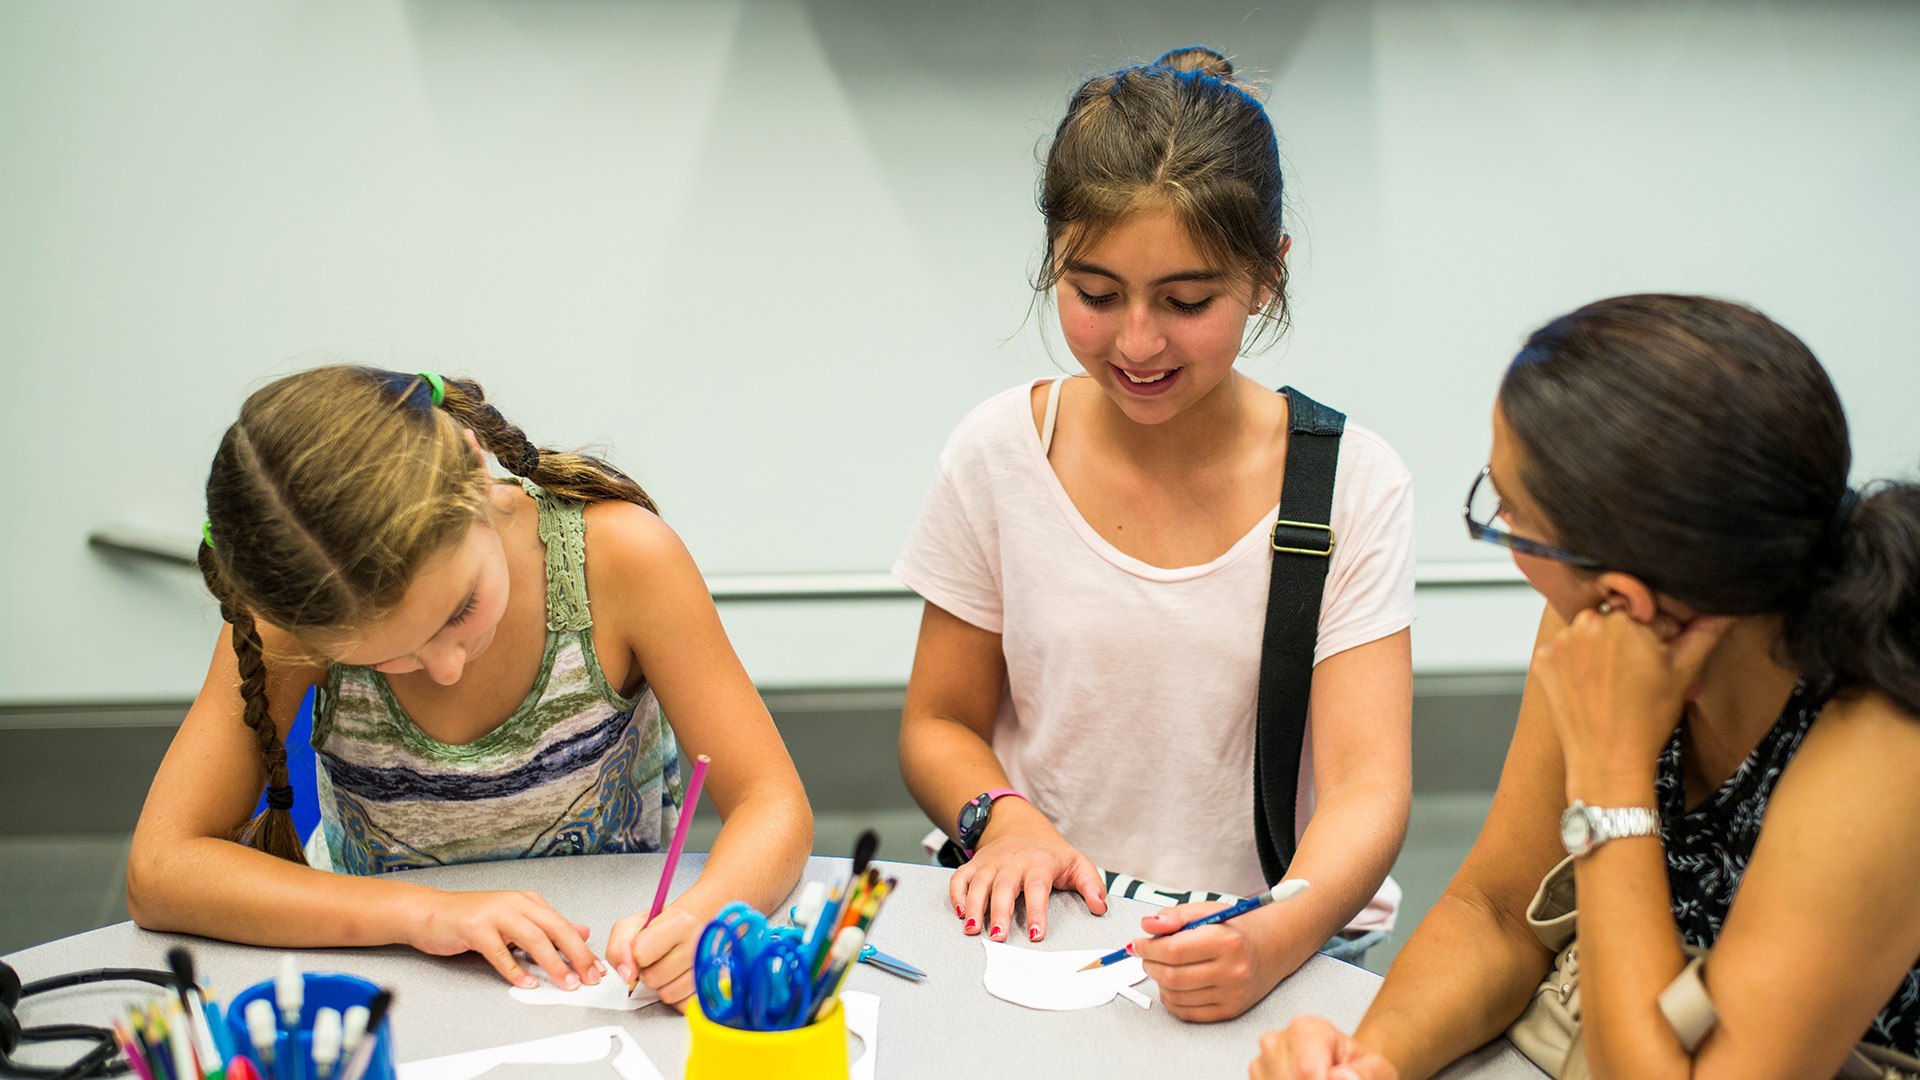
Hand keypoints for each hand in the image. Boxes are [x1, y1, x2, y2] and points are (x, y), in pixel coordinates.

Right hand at [409, 889, 599, 989]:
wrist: (430, 912)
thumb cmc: (472, 918)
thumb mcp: (515, 919)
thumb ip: (546, 926)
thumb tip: (581, 931)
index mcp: (528, 902)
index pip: (563, 925)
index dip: (583, 948)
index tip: (598, 968)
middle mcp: (516, 904)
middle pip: (555, 929)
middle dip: (576, 955)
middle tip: (589, 976)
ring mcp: (496, 914)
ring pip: (533, 939)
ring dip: (553, 963)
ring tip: (566, 982)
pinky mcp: (475, 929)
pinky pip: (500, 952)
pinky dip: (515, 970)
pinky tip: (527, 982)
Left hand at [607, 906, 702, 1009]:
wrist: (693, 927)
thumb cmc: (664, 927)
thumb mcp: (633, 926)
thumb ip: (619, 947)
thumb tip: (627, 975)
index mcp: (681, 923)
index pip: (641, 954)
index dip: (636, 954)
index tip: (644, 946)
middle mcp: (699, 945)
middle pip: (653, 978)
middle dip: (648, 971)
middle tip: (657, 958)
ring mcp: (709, 969)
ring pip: (667, 995)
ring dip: (662, 985)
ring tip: (668, 968)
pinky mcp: (712, 989)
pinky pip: (682, 1006)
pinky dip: (676, 998)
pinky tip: (678, 980)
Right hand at [951, 799, 1106, 941]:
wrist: (1023, 828)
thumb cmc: (1052, 854)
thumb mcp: (1078, 864)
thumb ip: (1092, 885)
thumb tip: (1100, 907)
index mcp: (1040, 862)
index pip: (1037, 887)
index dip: (1037, 911)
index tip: (1037, 934)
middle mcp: (1013, 861)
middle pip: (1004, 886)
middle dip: (999, 912)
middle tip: (998, 937)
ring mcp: (992, 862)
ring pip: (979, 882)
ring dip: (974, 906)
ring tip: (973, 930)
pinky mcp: (976, 864)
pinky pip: (961, 876)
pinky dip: (956, 893)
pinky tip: (960, 912)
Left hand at [1134, 900, 1286, 1021]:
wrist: (1270, 949)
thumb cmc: (1234, 928)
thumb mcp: (1207, 911)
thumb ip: (1176, 915)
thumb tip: (1147, 925)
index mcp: (1227, 941)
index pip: (1174, 950)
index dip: (1148, 947)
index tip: (1138, 943)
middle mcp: (1233, 971)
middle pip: (1172, 976)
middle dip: (1150, 964)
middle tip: (1146, 955)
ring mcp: (1232, 995)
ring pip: (1176, 996)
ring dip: (1158, 981)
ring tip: (1161, 966)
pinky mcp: (1229, 1011)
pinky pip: (1186, 1012)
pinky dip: (1171, 999)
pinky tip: (1173, 984)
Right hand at [1250, 1016, 1397, 1079]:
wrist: (1347, 1069)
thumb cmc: (1361, 1069)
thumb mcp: (1377, 1071)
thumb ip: (1366, 1074)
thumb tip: (1341, 1078)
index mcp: (1308, 1028)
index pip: (1306, 1069)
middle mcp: (1277, 1039)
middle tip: (1330, 1079)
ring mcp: (1262, 1059)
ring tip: (1320, 1078)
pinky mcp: (1257, 1076)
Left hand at [1532, 605, 1733, 801]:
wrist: (1608, 760)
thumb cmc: (1649, 718)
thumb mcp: (1683, 672)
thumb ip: (1704, 633)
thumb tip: (1727, 608)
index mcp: (1624, 620)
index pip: (1647, 612)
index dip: (1657, 636)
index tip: (1655, 660)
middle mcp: (1587, 623)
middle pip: (1614, 619)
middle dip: (1626, 639)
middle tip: (1633, 675)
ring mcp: (1560, 642)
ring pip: (1588, 633)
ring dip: (1598, 649)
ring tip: (1611, 683)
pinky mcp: (1542, 660)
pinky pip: (1563, 650)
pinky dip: (1574, 664)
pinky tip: (1589, 688)